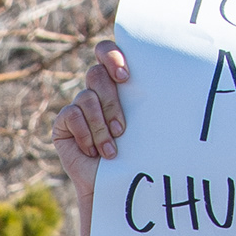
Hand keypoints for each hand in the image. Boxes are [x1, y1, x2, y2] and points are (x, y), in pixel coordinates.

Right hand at [52, 43, 128, 235]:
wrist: (116, 184)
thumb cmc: (138, 153)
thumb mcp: (146, 122)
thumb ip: (147, 96)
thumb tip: (172, 72)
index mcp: (116, 83)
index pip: (106, 50)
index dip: (111, 55)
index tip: (126, 77)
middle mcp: (96, 91)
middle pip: (96, 74)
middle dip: (111, 102)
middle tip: (123, 128)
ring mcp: (78, 106)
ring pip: (86, 97)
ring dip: (101, 126)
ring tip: (112, 149)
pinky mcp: (63, 124)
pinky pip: (72, 116)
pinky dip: (86, 134)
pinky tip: (94, 152)